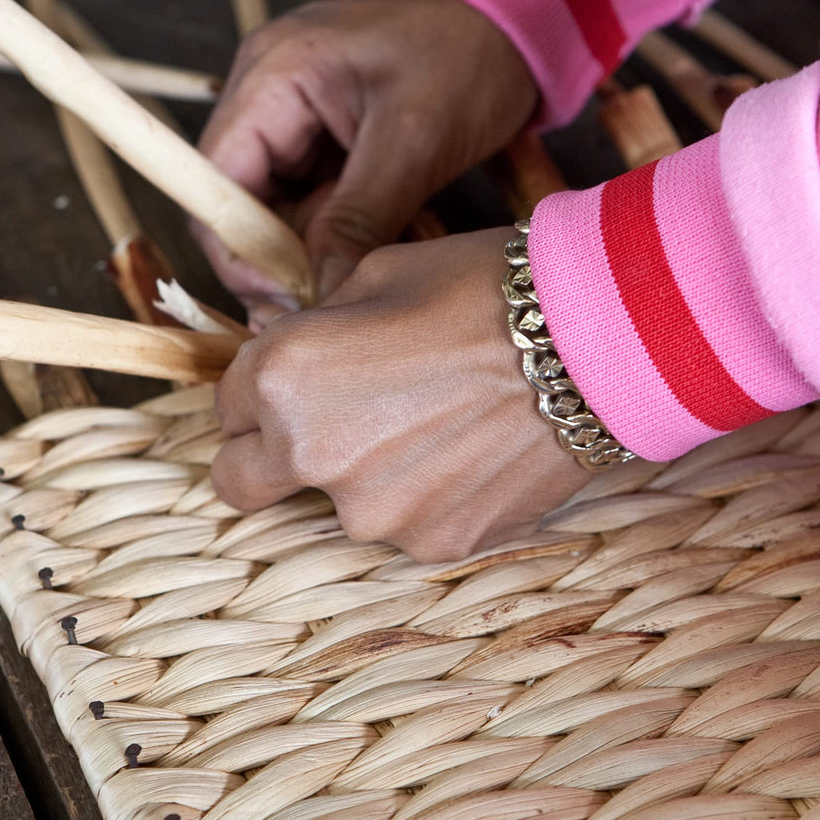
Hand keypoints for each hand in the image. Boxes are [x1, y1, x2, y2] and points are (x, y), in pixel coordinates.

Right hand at [195, 0, 538, 324]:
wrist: (517, 19)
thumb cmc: (470, 55)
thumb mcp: (415, 141)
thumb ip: (359, 218)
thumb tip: (322, 293)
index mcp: (274, 74)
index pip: (215, 184)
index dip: (238, 250)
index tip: (287, 296)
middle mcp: (268, 91)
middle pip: (240, 201)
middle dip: (281, 256)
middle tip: (331, 297)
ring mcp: (295, 114)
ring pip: (278, 208)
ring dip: (315, 247)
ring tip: (366, 268)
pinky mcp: (324, 135)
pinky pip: (311, 199)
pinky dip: (338, 230)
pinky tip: (377, 241)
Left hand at [210, 229, 591, 562]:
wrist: (596, 336)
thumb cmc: (483, 286)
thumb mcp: (375, 275)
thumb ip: (312, 331)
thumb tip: (298, 359)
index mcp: (281, 378)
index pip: (224, 406)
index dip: (256, 390)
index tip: (296, 383)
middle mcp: (309, 455)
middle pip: (240, 482)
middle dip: (267, 454)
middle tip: (329, 424)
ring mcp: (373, 512)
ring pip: (333, 508)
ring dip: (360, 477)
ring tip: (434, 428)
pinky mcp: (436, 544)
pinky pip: (406, 525)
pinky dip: (426, 499)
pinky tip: (473, 456)